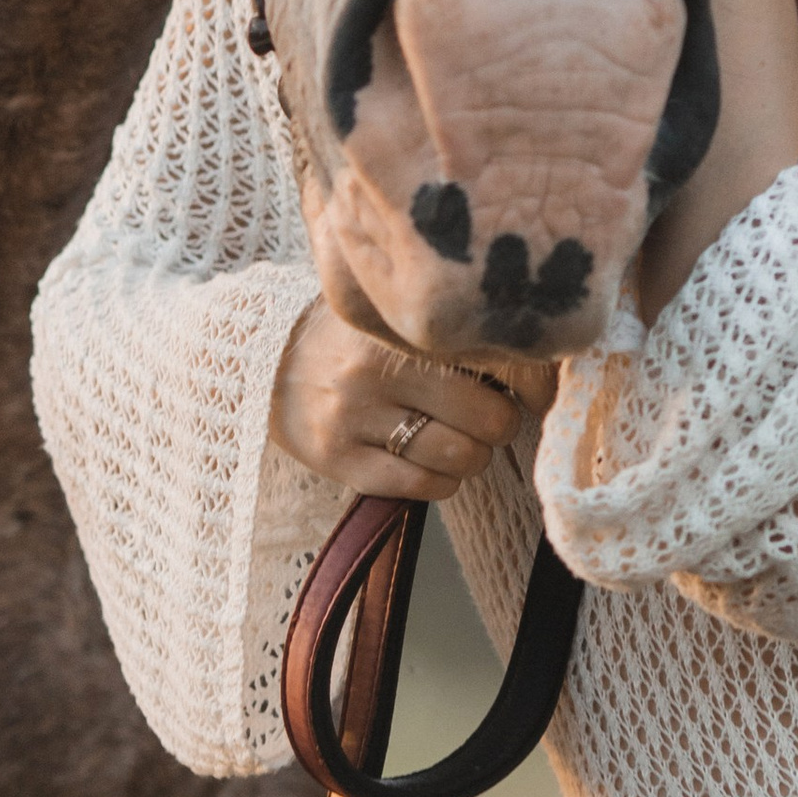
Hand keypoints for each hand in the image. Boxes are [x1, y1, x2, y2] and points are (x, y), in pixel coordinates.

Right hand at [272, 301, 528, 501]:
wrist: (257, 357)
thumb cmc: (349, 335)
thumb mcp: (394, 311)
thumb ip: (453, 327)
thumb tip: (540, 358)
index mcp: (400, 322)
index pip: (500, 358)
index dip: (536, 383)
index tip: (536, 391)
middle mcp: (377, 368)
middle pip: (489, 417)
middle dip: (501, 423)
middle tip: (490, 415)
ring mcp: (354, 416)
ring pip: (459, 458)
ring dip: (473, 456)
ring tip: (458, 438)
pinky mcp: (338, 458)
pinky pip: (421, 485)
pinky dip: (441, 480)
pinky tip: (430, 461)